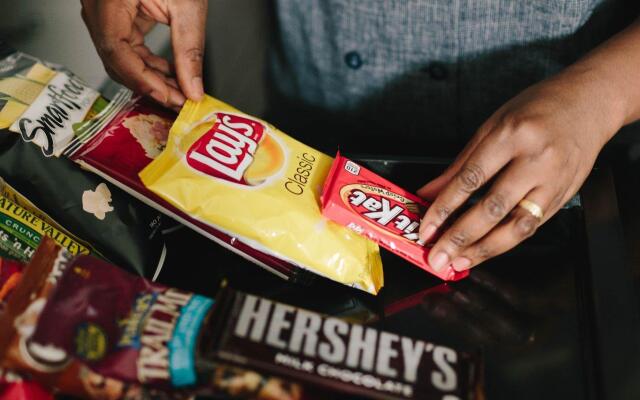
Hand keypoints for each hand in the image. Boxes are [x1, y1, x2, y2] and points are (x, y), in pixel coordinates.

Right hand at [81, 0, 206, 108]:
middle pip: (116, 60)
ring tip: (179, 89)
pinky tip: (169, 71)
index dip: (145, 83)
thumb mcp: (187, 7)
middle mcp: (98, 7)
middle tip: (179, 100)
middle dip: (150, 84)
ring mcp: (103, 10)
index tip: (172, 99)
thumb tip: (192, 88)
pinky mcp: (116, 13)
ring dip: (149, 76)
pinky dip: (147, 61)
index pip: (118, 54)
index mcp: (109, 1)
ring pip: (120, 57)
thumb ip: (190, 52)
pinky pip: (126, 45)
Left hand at [417, 67, 623, 271]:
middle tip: (438, 255)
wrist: (588, 103)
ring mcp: (553, 181)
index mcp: (511, 135)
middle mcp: (535, 160)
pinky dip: (506, 242)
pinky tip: (485, 250)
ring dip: (484, 249)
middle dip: (460, 236)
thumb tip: (429, 193)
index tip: (427, 227)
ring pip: (517, 225)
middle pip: (493, 207)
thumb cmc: (537, 109)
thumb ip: (459, 165)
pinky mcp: (563, 196)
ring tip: (460, 261)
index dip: (444, 208)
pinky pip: (531, 226)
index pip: (470, 179)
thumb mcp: (491, 126)